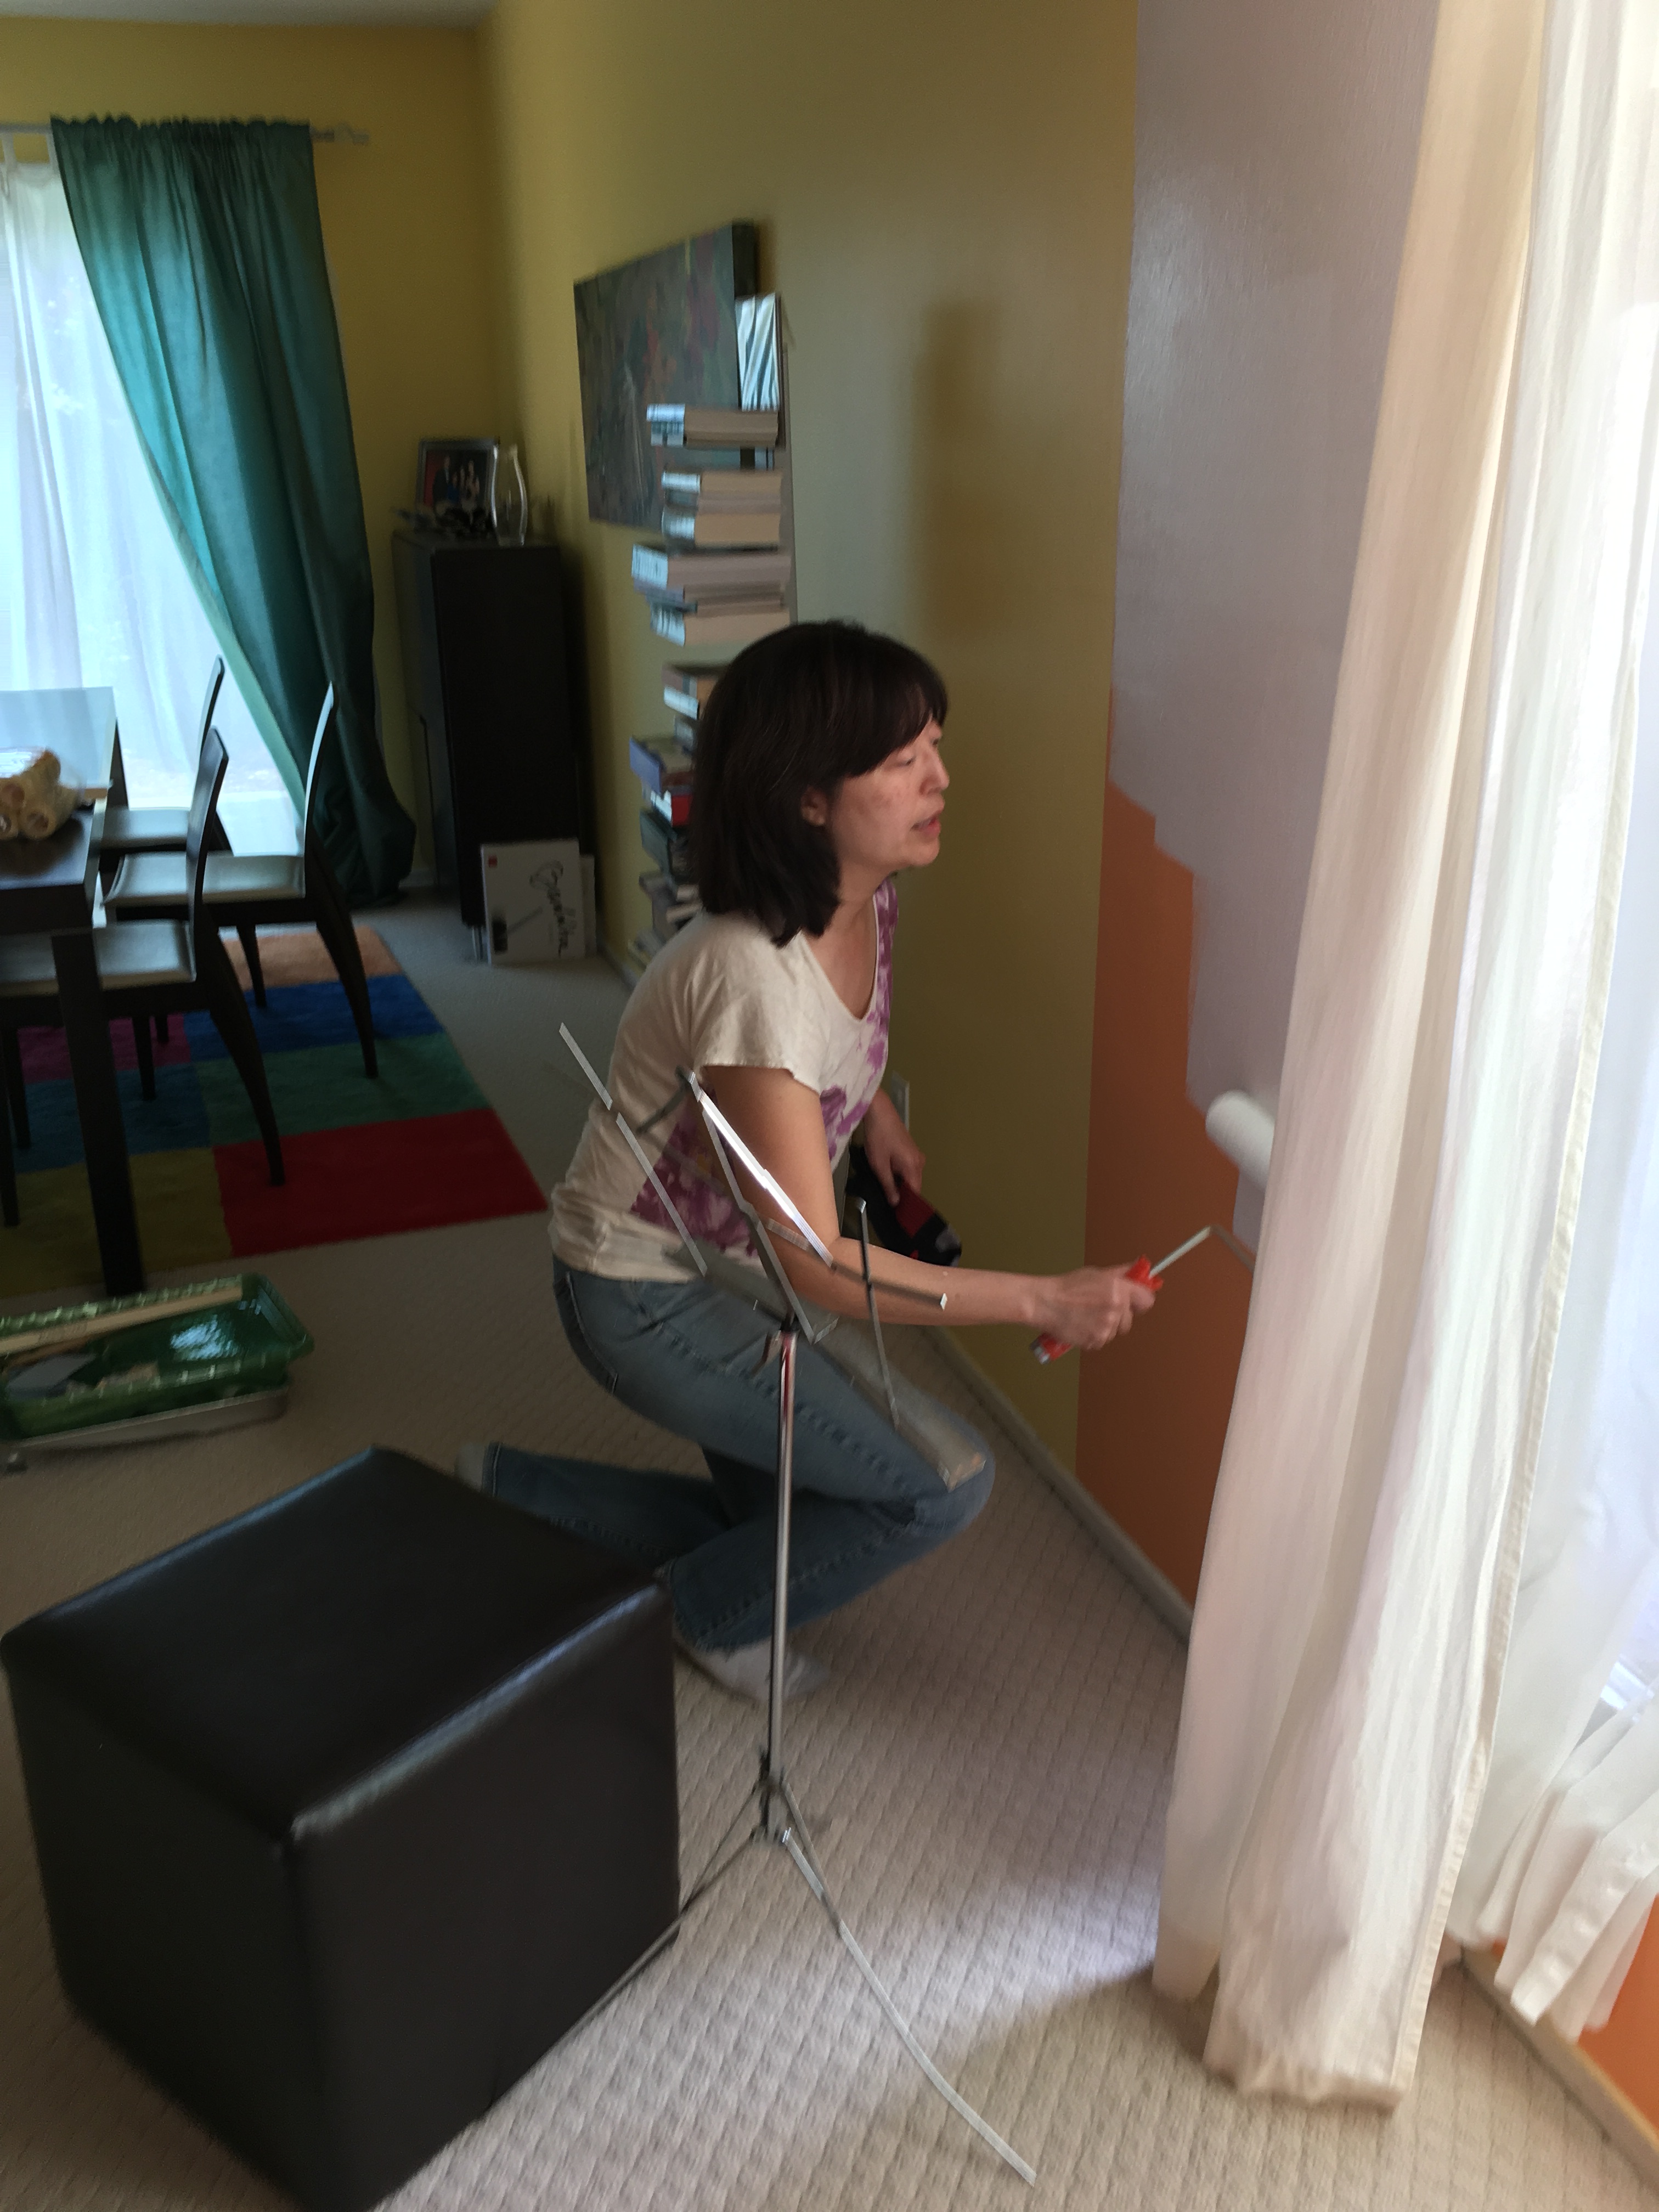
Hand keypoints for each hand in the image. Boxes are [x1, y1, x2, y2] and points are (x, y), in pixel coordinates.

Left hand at [861, 1086, 925, 1205]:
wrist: (879, 1111)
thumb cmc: (878, 1137)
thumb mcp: (879, 1165)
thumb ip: (888, 1185)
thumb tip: (895, 1202)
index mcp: (914, 1166)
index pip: (915, 1193)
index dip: (907, 1204)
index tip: (897, 1214)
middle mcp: (919, 1162)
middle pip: (913, 1185)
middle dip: (902, 1194)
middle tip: (888, 1203)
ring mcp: (916, 1155)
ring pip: (909, 1177)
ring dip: (899, 1184)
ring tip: (885, 1190)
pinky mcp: (910, 1150)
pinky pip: (907, 1168)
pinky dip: (899, 1174)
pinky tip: (887, 1175)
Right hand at [1034, 1264, 1156, 1351]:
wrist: (1046, 1303)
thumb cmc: (1067, 1287)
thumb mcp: (1096, 1274)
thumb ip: (1120, 1273)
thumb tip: (1138, 1269)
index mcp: (1119, 1289)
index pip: (1147, 1300)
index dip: (1139, 1301)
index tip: (1133, 1302)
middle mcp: (1116, 1308)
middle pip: (1129, 1319)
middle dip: (1118, 1316)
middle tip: (1098, 1308)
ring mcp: (1106, 1327)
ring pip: (1115, 1332)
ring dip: (1104, 1327)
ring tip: (1086, 1316)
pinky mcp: (1096, 1341)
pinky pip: (1102, 1341)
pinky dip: (1093, 1336)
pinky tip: (1081, 1324)